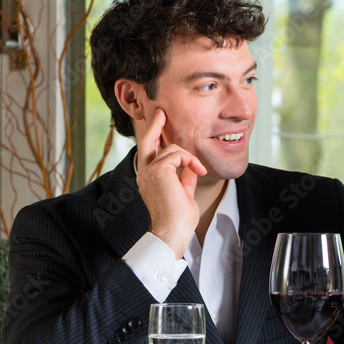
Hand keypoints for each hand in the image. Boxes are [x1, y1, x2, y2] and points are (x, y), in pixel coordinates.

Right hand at [136, 109, 206, 257]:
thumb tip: (190, 169)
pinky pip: (178, 154)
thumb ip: (184, 179)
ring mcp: (148, 171)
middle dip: (155, 125)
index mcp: (149, 179)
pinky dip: (191, 160)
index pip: (151, 153)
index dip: (158, 139)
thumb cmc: (179, 220)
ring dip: (189, 158)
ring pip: (171, 149)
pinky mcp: (158, 170)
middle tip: (161, 113)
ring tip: (199, 170)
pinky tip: (198, 171)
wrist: (173, 231)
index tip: (164, 126)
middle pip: (147, 141)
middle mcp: (144, 173)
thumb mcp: (184, 194)